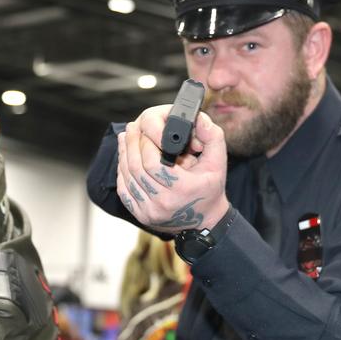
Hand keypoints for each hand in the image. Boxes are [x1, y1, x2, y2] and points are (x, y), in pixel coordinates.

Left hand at [117, 106, 229, 232]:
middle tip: (131, 129)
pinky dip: (122, 172)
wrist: (205, 220)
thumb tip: (198, 118)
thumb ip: (212, 136)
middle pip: (137, 168)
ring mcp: (150, 211)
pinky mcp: (141, 215)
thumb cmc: (210, 187)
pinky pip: (124, 190)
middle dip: (132, 145)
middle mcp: (164, 203)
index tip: (144, 129)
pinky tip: (124, 158)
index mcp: (183, 189)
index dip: (145, 143)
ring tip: (125, 139)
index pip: (153, 163)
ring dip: (124, 155)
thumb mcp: (218, 161)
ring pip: (127, 178)